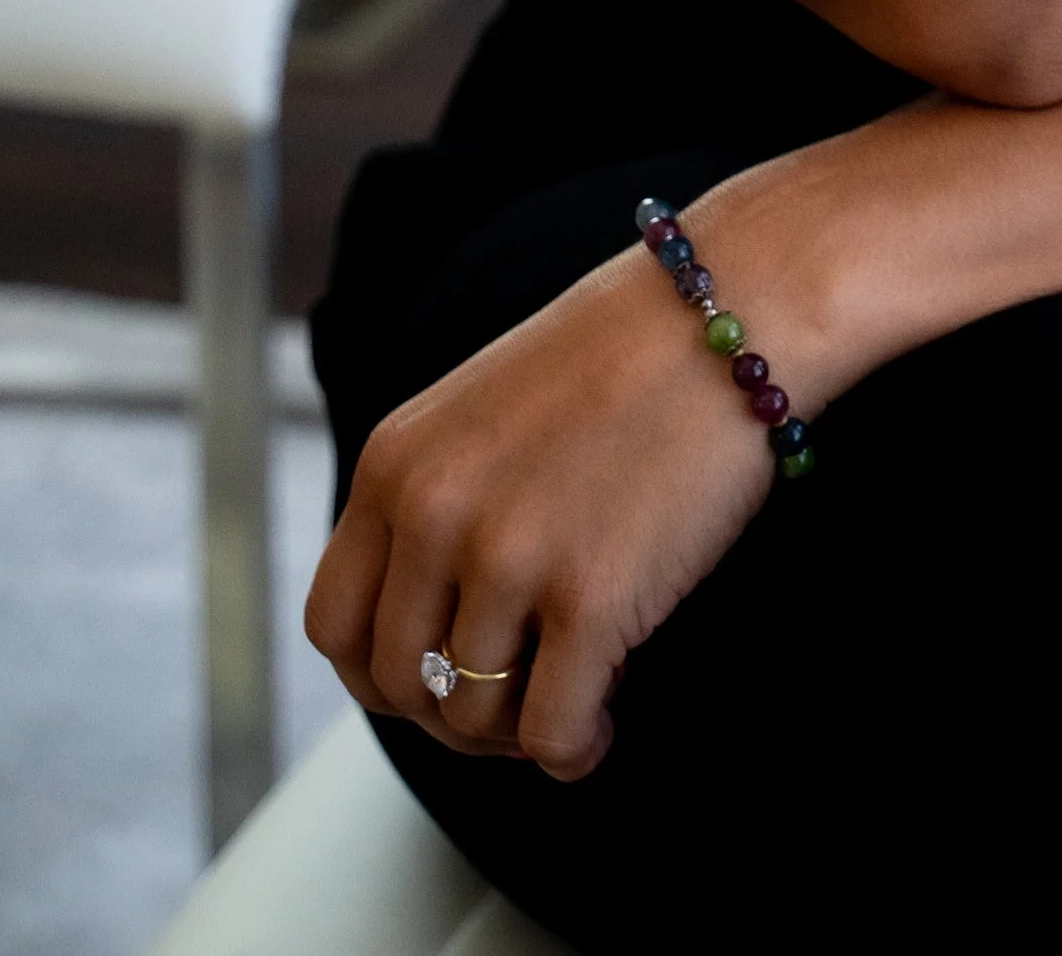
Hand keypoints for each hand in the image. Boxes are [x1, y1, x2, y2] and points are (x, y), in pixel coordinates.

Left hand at [304, 243, 775, 779]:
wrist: (727, 311)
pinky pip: (552, 733)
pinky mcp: (592, 597)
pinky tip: (603, 723)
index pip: (335, 626)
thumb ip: (436, 507)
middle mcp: (434, 514)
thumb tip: (431, 636)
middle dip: (455, 714)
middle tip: (515, 705)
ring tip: (570, 704)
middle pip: (399, 685)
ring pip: (472, 717)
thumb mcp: (480, 415)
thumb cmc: (624, 356)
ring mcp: (510, 557)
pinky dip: (572, 750)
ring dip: (518, 732)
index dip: (381, 677)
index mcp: (395, 464)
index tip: (435, 682)